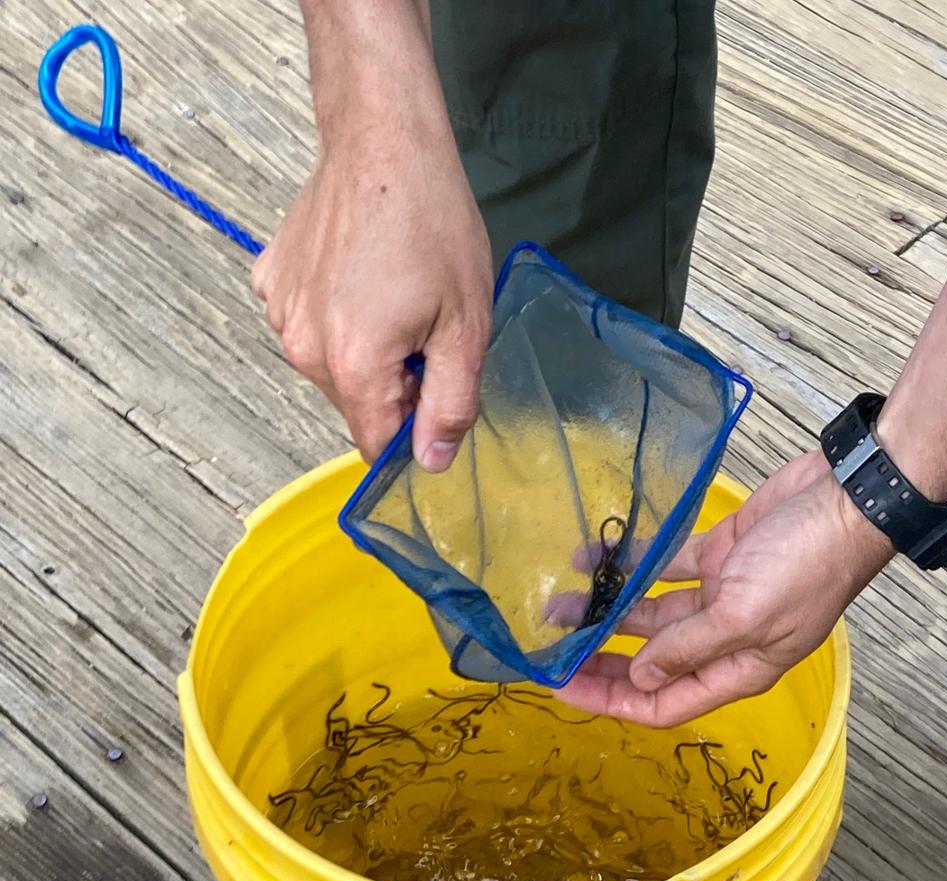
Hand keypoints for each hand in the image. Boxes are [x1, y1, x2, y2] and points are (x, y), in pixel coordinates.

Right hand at [252, 29, 491, 468]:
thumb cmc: (432, 222)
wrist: (383, 139)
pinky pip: (307, 325)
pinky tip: (358, 272)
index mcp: (354, 366)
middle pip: (354, 404)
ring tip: (391, 291)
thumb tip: (433, 463)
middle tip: (423, 326)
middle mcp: (304, 348)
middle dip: (391, 384)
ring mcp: (280, 313)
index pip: (376, 445)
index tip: (435, 390)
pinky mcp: (269, 283)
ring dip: (363, 349)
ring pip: (329, 367)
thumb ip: (451, 404)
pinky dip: (333, 314)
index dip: (412, 432)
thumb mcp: (466, 325)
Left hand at [555, 452, 893, 726]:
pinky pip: (661, 567)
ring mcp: (719, 596)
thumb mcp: (745, 617)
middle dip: (600, 661)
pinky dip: (629, 565)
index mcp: (737, 670)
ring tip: (557, 603)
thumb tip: (639, 677)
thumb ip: (688, 648)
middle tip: (549, 652)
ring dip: (606, 610)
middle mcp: (723, 640)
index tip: (561, 688)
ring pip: (649, 615)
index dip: (612, 701)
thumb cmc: (807, 566)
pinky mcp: (716, 555)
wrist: (846, 498)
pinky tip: (590, 559)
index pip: (664, 703)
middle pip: (649, 663)